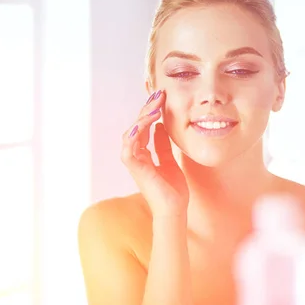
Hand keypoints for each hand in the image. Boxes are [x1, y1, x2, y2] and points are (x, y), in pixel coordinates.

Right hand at [121, 90, 188, 217]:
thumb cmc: (173, 189)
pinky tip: (144, 122)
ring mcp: (134, 162)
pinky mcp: (136, 169)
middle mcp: (136, 156)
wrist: (175, 209)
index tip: (162, 96)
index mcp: (143, 154)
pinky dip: (135, 134)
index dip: (150, 110)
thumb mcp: (170, 160)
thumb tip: (160, 126)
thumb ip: (162, 145)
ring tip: (155, 105)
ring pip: (131, 133)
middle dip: (147, 109)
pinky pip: (129, 148)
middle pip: (137, 126)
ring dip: (142, 117)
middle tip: (159, 95)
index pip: (143, 126)